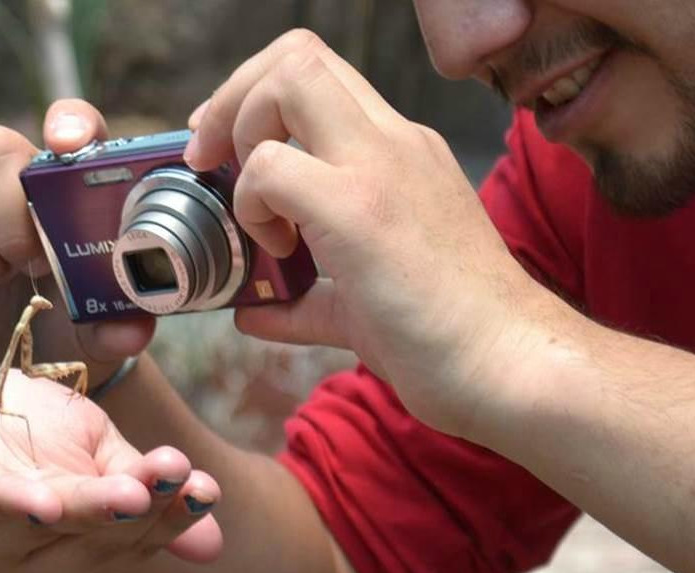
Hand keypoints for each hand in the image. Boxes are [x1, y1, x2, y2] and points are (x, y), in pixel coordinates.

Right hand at [0, 101, 154, 385]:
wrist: (27, 363)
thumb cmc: (74, 322)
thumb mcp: (104, 327)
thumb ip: (119, 322)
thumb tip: (129, 331)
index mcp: (70, 186)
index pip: (73, 124)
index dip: (68, 122)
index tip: (65, 145)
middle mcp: (13, 185)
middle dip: (3, 205)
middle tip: (29, 259)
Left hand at [0, 366, 221, 572]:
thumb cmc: (15, 434)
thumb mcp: (91, 452)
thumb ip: (143, 489)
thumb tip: (215, 541)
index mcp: (77, 545)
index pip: (134, 539)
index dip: (172, 517)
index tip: (206, 488)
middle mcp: (34, 555)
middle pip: (99, 540)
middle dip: (143, 510)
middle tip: (181, 478)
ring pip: (50, 526)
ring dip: (93, 510)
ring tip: (134, 494)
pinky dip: (12, 504)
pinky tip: (45, 503)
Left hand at [186, 29, 554, 434]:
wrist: (512, 367)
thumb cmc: (449, 335)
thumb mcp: (365, 305)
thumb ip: (306, 300)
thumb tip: (252, 312)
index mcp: (399, 151)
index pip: (319, 74)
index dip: (255, 97)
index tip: (226, 150)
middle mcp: (393, 142)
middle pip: (297, 54)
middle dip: (233, 99)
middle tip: (212, 160)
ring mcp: (380, 167)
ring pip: (285, 83)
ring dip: (242, 138)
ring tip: (255, 212)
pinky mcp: (360, 210)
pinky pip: (272, 167)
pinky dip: (251, 203)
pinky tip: (277, 248)